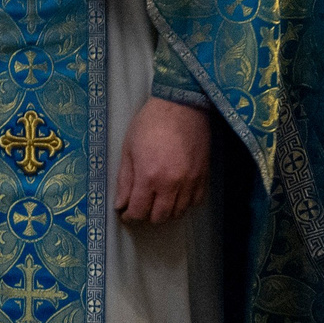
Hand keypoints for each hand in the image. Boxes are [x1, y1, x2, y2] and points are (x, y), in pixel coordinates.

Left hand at [115, 98, 212, 223]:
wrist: (181, 106)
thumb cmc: (150, 123)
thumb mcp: (129, 148)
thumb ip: (125, 180)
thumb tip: (120, 204)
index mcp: (149, 176)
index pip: (138, 211)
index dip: (129, 215)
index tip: (125, 213)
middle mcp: (171, 183)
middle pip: (159, 217)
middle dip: (146, 215)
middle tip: (141, 206)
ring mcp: (190, 181)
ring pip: (178, 212)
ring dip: (166, 211)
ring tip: (157, 200)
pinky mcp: (203, 176)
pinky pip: (195, 202)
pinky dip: (185, 203)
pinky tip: (176, 194)